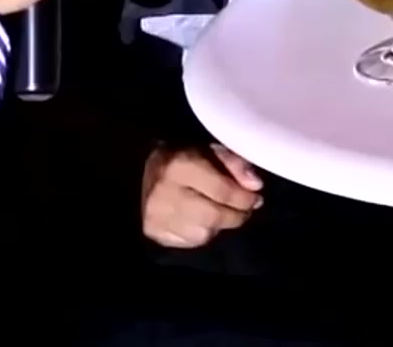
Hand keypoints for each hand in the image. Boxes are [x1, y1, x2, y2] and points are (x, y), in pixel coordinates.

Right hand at [141, 143, 263, 248]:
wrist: (136, 171)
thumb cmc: (179, 158)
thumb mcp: (208, 150)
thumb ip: (235, 163)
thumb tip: (256, 186)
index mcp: (179, 166)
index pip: (221, 190)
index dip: (244, 197)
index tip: (256, 197)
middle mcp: (165, 195)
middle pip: (213, 216)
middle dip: (236, 215)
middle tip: (245, 210)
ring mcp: (156, 218)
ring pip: (202, 234)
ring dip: (219, 226)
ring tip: (222, 213)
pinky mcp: (153, 234)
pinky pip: (188, 243)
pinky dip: (201, 234)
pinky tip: (202, 221)